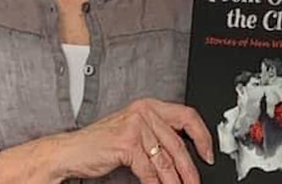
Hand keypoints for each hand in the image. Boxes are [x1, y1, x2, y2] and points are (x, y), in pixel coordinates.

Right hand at [50, 98, 213, 183]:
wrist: (72, 150)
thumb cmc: (101, 144)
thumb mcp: (134, 132)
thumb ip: (157, 136)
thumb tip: (186, 154)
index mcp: (148, 106)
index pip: (187, 116)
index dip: (202, 136)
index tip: (208, 154)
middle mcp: (143, 112)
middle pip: (178, 143)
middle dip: (190, 169)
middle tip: (195, 183)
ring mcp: (135, 126)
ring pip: (165, 160)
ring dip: (175, 182)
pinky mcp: (126, 143)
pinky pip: (149, 171)